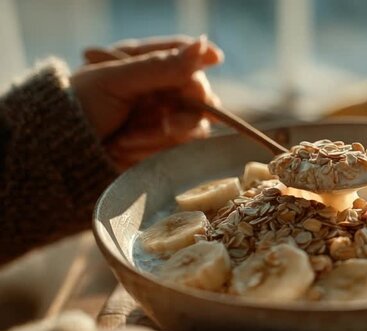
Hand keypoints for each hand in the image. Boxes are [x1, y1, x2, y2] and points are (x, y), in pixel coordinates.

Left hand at [71, 35, 222, 169]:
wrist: (56, 153)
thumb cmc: (77, 107)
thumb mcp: (117, 81)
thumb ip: (161, 67)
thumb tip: (204, 47)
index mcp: (143, 63)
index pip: (186, 56)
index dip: (201, 59)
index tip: (216, 59)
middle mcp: (158, 89)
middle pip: (198, 95)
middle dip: (183, 112)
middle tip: (166, 122)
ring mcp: (162, 117)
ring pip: (192, 125)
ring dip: (160, 135)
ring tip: (125, 140)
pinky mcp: (161, 146)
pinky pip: (177, 148)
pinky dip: (152, 150)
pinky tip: (125, 149)